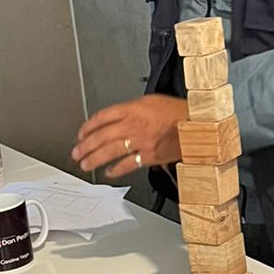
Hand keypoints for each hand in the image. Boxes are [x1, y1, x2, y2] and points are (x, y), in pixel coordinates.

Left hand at [71, 94, 187, 178]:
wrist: (197, 125)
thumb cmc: (178, 113)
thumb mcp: (151, 101)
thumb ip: (131, 109)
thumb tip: (115, 119)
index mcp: (133, 109)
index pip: (103, 117)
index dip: (88, 126)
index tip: (81, 133)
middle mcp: (134, 125)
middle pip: (102, 136)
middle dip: (86, 145)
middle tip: (77, 152)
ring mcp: (141, 142)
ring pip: (110, 151)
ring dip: (94, 159)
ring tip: (85, 163)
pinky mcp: (149, 156)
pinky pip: (127, 164)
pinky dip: (115, 170)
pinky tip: (108, 172)